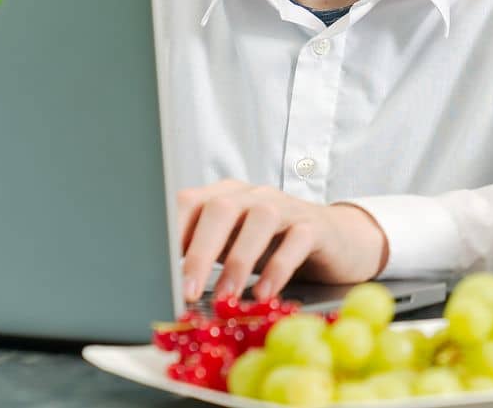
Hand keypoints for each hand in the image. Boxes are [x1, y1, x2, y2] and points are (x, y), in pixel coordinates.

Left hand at [176, 180, 388, 302]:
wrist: (336, 240)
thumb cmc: (273, 246)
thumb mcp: (233, 247)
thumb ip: (203, 254)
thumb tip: (160, 282)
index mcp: (224, 196)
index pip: (188, 202)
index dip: (170, 233)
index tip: (156, 268)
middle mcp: (252, 195)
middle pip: (221, 209)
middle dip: (201, 251)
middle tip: (188, 289)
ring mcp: (285, 207)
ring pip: (260, 220)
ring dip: (239, 261)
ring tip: (226, 297)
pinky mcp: (314, 226)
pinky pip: (296, 241)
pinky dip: (278, 268)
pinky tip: (266, 294)